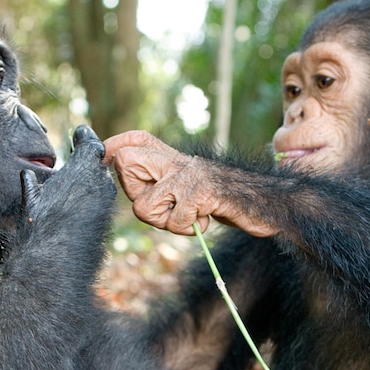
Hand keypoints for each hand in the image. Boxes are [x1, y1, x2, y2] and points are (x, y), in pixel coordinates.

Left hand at [104, 130, 275, 236]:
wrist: (265, 203)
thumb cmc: (223, 200)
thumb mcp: (187, 187)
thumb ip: (161, 182)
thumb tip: (125, 173)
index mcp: (171, 156)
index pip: (132, 140)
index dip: (114, 150)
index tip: (105, 158)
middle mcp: (177, 160)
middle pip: (125, 164)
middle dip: (138, 196)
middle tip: (165, 205)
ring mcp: (189, 174)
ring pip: (143, 205)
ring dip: (165, 221)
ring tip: (190, 215)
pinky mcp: (203, 191)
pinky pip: (175, 220)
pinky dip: (189, 228)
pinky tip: (205, 219)